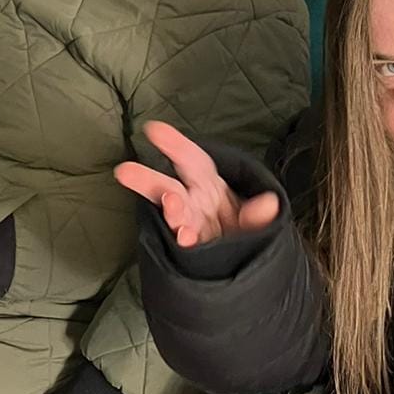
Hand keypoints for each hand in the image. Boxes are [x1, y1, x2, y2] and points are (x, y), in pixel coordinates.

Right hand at [115, 121, 278, 247]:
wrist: (241, 264)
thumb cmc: (242, 229)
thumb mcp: (255, 220)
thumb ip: (258, 215)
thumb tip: (269, 203)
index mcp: (208, 185)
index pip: (192, 161)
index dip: (175, 145)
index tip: (154, 130)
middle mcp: (193, 203)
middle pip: (167, 187)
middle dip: (147, 179)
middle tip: (124, 171)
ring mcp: (188, 226)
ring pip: (173, 215)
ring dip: (172, 209)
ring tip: (171, 204)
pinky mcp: (188, 251)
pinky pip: (184, 243)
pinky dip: (185, 239)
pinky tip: (185, 238)